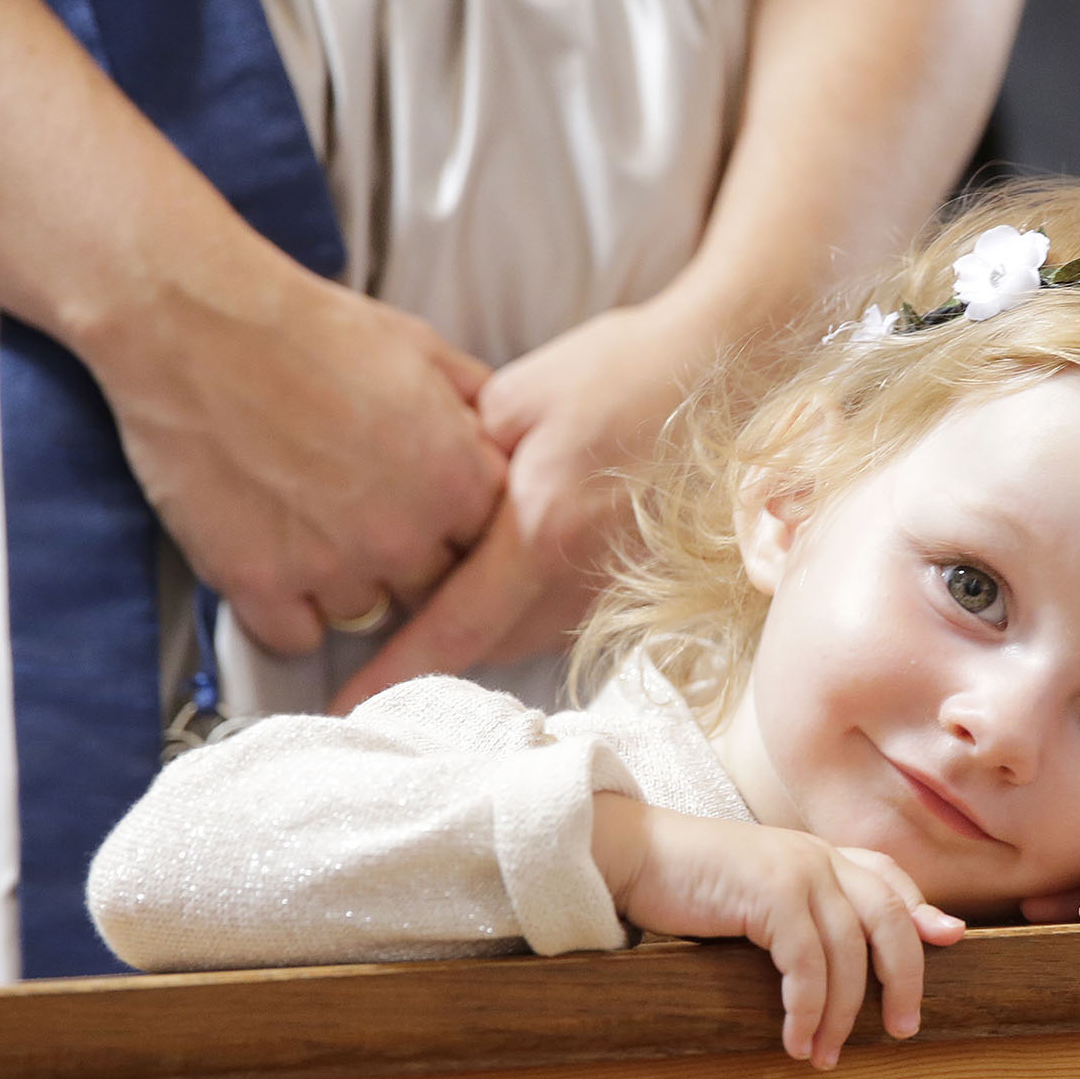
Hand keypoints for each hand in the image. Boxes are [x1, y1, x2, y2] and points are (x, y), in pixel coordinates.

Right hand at [87, 266, 505, 654]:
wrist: (195, 324)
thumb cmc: (311, 328)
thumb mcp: (424, 350)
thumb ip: (478, 408)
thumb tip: (505, 442)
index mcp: (459, 481)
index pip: (490, 547)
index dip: (458, 530)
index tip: (430, 512)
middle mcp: (405, 536)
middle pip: (433, 591)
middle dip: (410, 561)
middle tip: (369, 519)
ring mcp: (332, 566)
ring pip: (367, 616)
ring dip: (348, 585)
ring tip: (314, 527)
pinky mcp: (258, 583)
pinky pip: (296, 637)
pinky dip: (286, 610)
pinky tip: (276, 559)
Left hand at [332, 302, 701, 708]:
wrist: (730, 369)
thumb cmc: (626, 369)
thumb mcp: (517, 394)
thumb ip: (457, 454)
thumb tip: (421, 498)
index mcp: (539, 530)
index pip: (452, 627)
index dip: (396, 672)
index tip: (350, 709)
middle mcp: (581, 576)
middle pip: (488, 646)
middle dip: (438, 644)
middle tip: (391, 621)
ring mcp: (620, 585)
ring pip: (529, 637)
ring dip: (488, 625)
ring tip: (458, 586)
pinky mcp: (646, 582)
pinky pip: (569, 615)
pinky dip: (533, 605)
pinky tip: (525, 564)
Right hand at [593, 795, 964, 1069]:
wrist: (634, 855)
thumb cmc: (692, 884)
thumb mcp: (760, 895)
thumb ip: (806, 915)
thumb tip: (854, 958)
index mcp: (821, 854)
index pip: (889, 879)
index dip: (922, 912)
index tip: (950, 941)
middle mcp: (819, 856)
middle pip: (891, 917)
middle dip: (904, 976)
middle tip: (902, 1028)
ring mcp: (798, 868)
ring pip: (850, 950)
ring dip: (843, 1013)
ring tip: (827, 1055)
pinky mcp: (770, 891)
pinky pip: (806, 962)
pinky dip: (807, 1008)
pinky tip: (796, 1039)